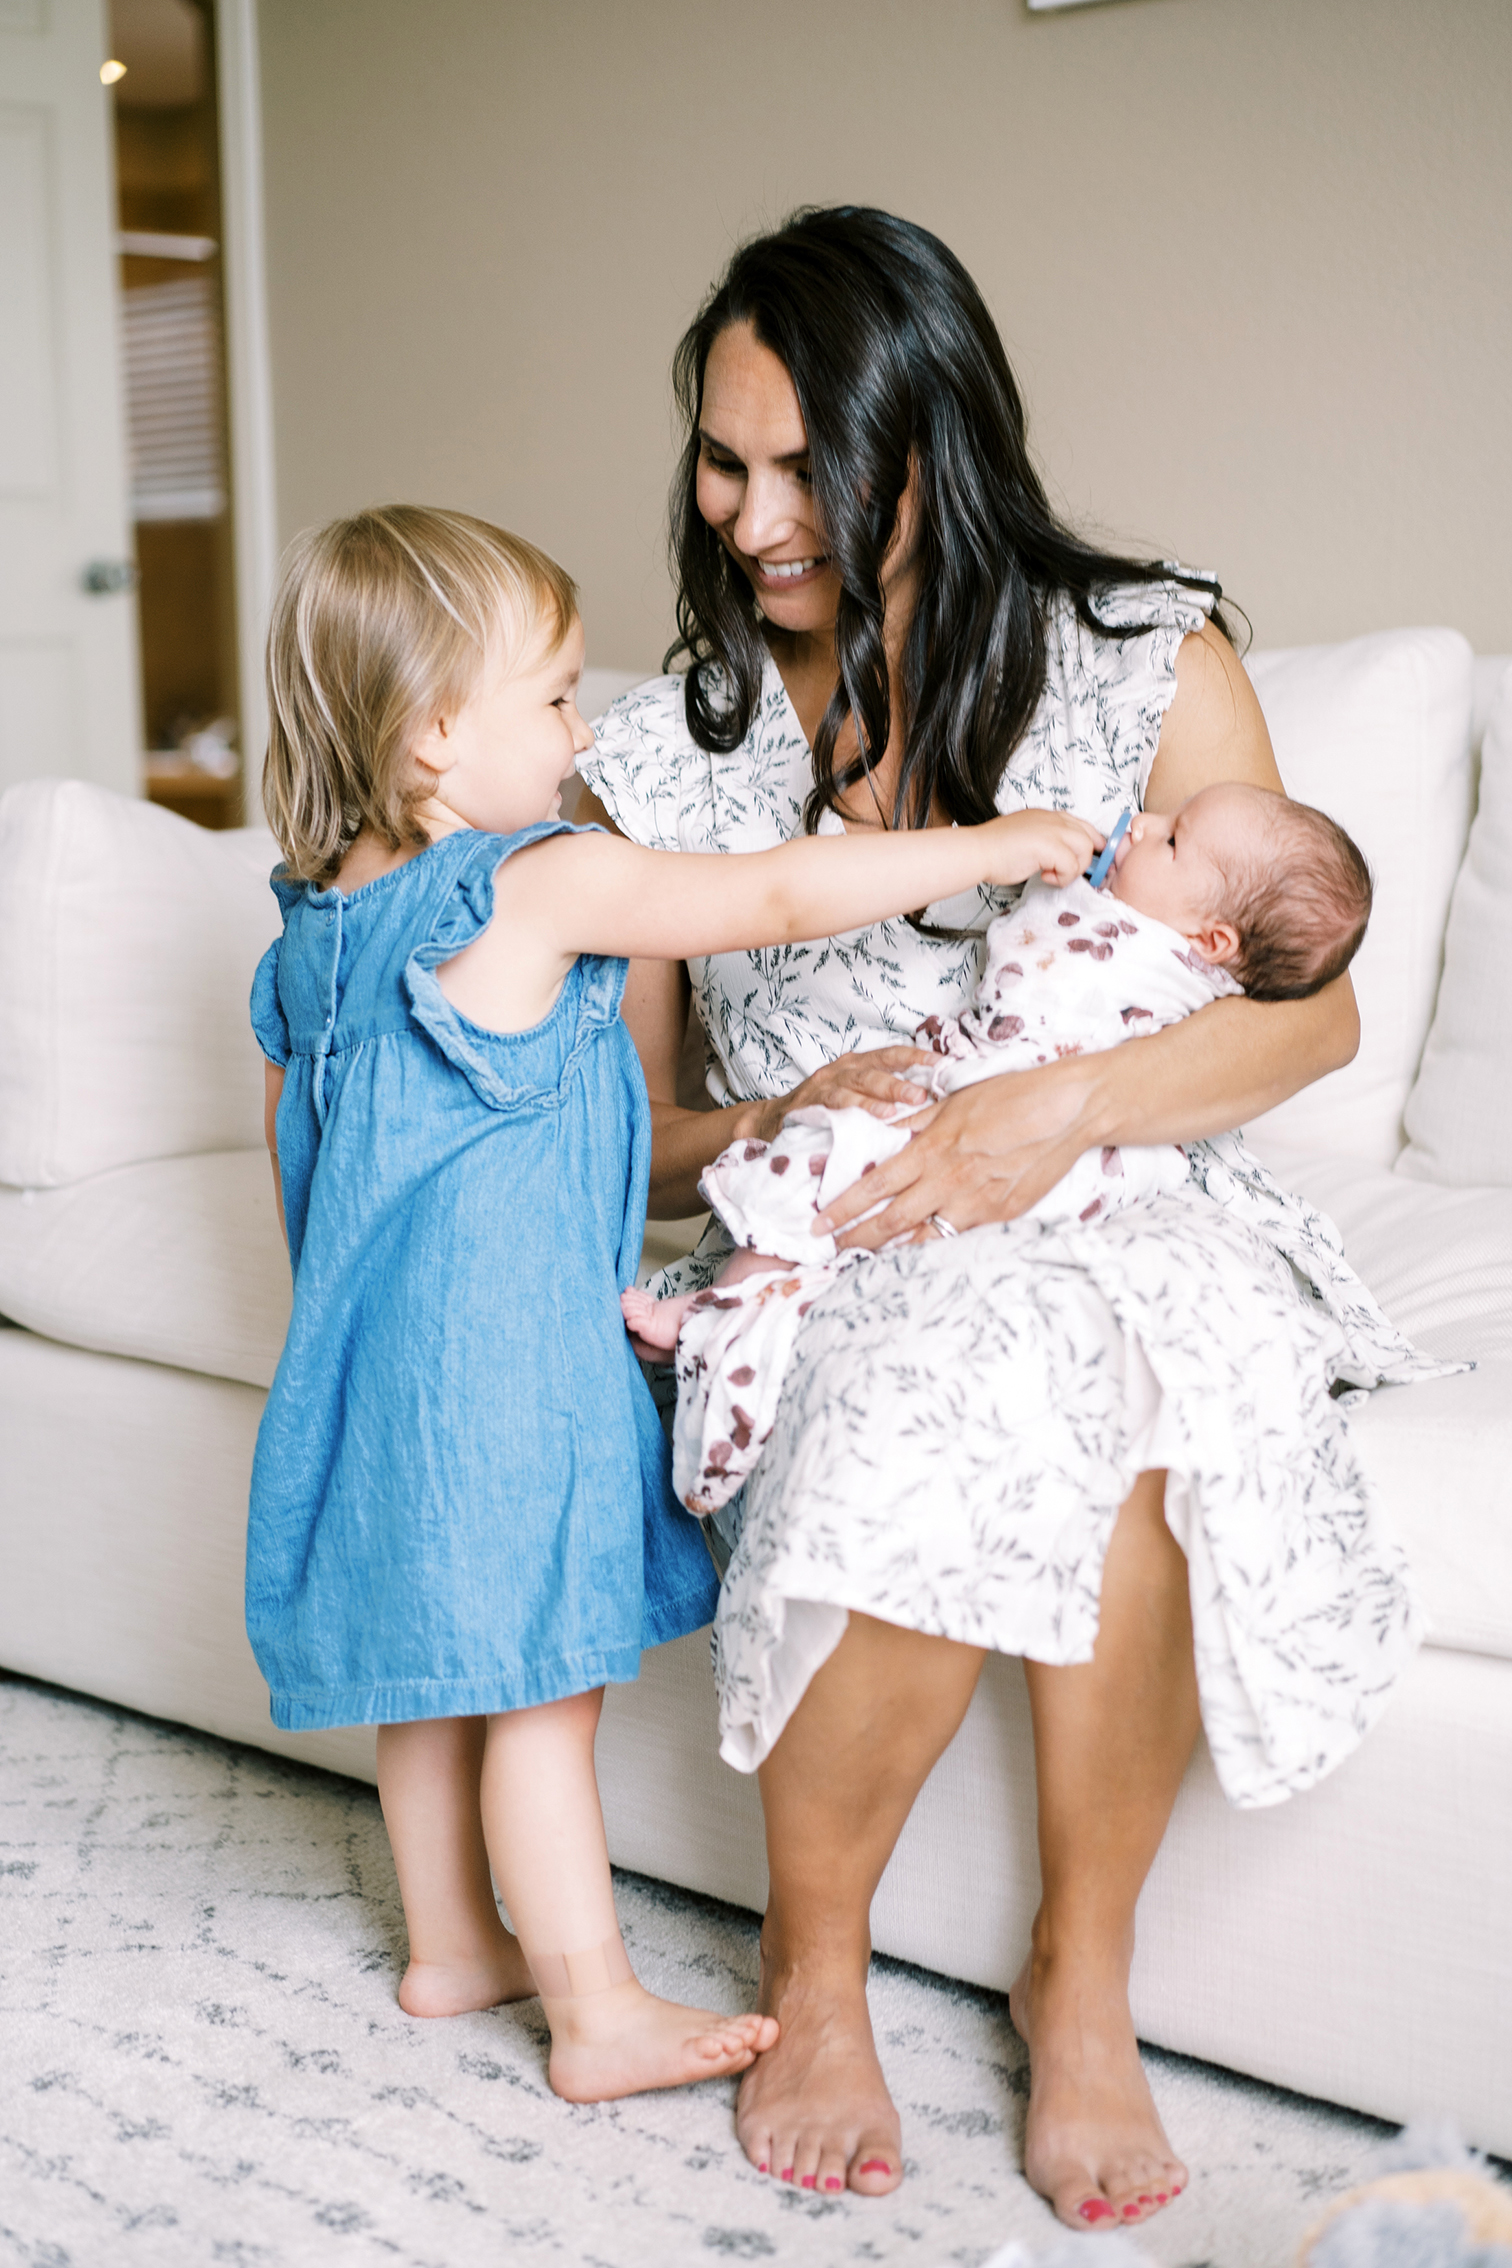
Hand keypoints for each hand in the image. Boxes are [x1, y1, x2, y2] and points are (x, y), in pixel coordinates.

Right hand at [742, 1044, 939, 1144]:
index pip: (891, 1054)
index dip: (916, 1056)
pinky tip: (868, 1121)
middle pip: (876, 1069)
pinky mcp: (809, 1103)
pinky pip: (833, 1105)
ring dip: (879, 1096)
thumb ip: (884, 1095)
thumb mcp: (855, 1095)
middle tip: (924, 1093)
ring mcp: (824, 1085)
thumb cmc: (824, 1109)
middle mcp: (842, 1069)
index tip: (943, 1062)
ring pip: (856, 1085)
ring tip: (899, 1108)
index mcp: (857, 1064)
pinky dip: (852, 1111)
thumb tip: (928, 1099)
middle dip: (901, 1081)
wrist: (773, 1120)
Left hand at [814, 1053, 1105, 1247]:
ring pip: (923, 1238)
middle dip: (856, 1238)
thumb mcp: (955, 1101)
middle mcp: (949, 1182)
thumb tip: (880, 1133)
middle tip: (831, 1249)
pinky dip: (936, 1245)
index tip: (819, 1223)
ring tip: (868, 1258)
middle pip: (891, 1221)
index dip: (842, 1208)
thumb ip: (915, 1124)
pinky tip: (920, 1250)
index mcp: (932, 1149)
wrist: (1069, 1110)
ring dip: (892, 1249)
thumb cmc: (1013, 1096)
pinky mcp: (1003, 1216)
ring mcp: (977, 1204)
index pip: (874, 1185)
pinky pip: (961, 1238)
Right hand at [983, 809, 1103, 888]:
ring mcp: (1052, 830)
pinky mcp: (1050, 845)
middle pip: (1090, 837)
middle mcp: (1053, 819)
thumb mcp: (1027, 837)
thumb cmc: (995, 849)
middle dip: (1084, 860)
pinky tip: (1045, 877)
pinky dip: (1062, 878)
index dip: (1090, 844)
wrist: (978, 851)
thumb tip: (1060, 858)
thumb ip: (1046, 841)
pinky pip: (1072, 865)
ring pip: (1085, 850)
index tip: (1085, 860)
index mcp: (1048, 816)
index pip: (1083, 825)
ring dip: (1074, 869)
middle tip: (1068, 873)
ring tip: (1053, 875)